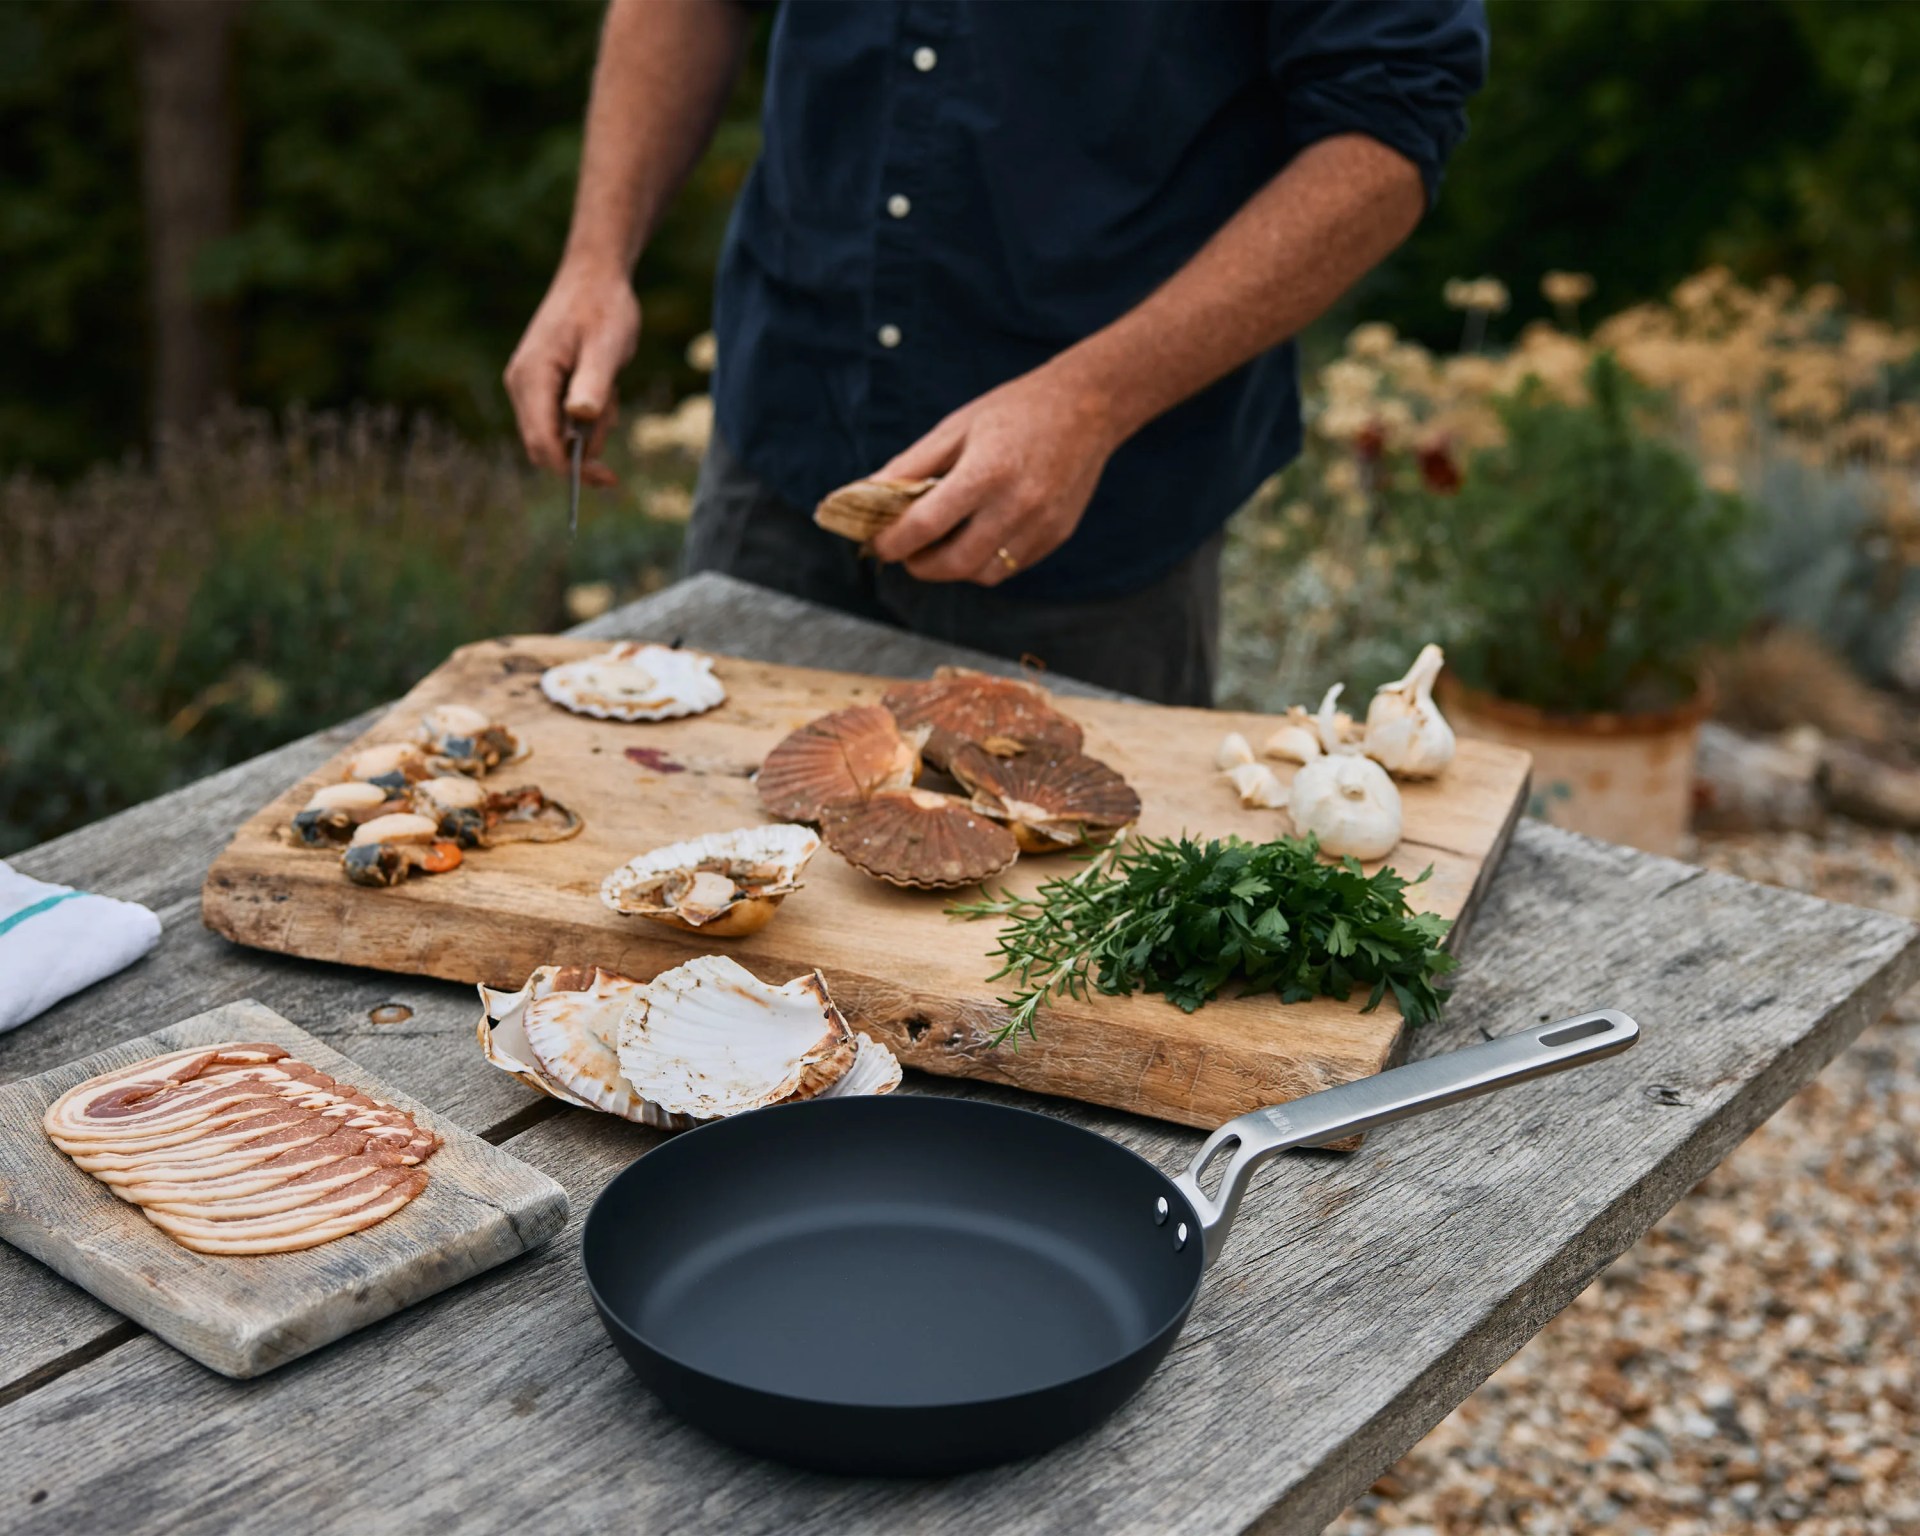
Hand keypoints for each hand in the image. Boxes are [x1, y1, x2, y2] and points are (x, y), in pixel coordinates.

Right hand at [503, 262, 640, 487]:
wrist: (595, 277)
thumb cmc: (603, 308)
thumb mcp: (606, 346)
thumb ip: (592, 383)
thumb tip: (579, 417)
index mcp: (532, 377)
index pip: (541, 441)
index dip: (570, 468)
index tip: (607, 478)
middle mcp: (521, 385)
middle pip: (544, 445)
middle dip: (582, 451)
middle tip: (612, 428)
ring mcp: (529, 385)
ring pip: (557, 434)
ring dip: (590, 427)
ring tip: (610, 385)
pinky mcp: (541, 385)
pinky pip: (562, 418)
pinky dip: (587, 414)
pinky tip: (603, 383)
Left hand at [868, 361, 1124, 585]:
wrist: (1087, 408)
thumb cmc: (1014, 411)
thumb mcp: (955, 428)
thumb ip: (911, 465)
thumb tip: (866, 495)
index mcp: (987, 471)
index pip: (926, 524)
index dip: (893, 541)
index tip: (878, 542)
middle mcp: (1017, 505)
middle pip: (955, 562)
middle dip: (920, 565)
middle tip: (906, 552)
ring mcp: (1041, 525)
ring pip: (983, 573)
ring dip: (952, 569)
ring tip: (939, 546)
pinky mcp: (1055, 536)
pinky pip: (1010, 566)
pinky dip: (983, 562)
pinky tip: (974, 538)